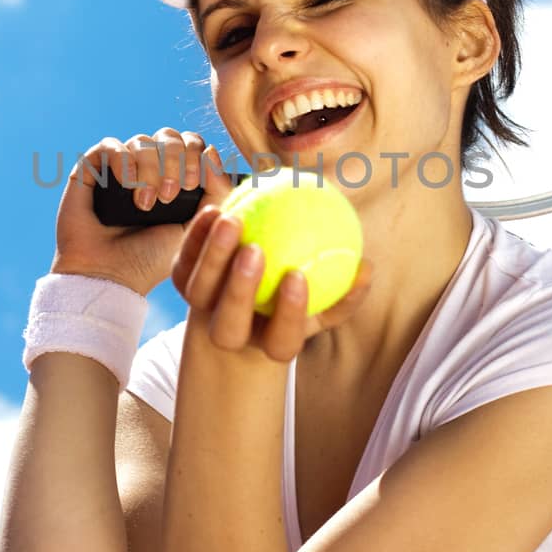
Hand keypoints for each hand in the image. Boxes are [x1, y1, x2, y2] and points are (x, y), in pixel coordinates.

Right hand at [51, 129, 237, 295]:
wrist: (109, 276)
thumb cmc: (151, 258)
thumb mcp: (196, 227)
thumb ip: (217, 192)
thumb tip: (212, 151)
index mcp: (175, 178)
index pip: (192, 144)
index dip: (195, 155)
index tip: (191, 184)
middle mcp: (148, 168)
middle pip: (169, 137)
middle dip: (175, 161)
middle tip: (170, 194)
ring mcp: (119, 167)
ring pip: (142, 141)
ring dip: (149, 169)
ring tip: (144, 204)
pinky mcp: (90, 170)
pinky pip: (109, 145)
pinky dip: (123, 161)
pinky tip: (127, 184)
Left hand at [171, 203, 374, 362]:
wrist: (245, 304)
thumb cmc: (296, 302)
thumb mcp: (324, 302)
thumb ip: (345, 291)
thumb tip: (368, 267)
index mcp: (269, 344)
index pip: (281, 341)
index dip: (289, 315)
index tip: (298, 276)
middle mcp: (231, 334)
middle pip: (226, 327)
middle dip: (238, 291)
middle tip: (255, 249)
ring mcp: (202, 310)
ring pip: (199, 291)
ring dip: (213, 256)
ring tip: (232, 218)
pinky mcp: (182, 283)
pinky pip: (185, 261)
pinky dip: (197, 236)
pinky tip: (217, 207)